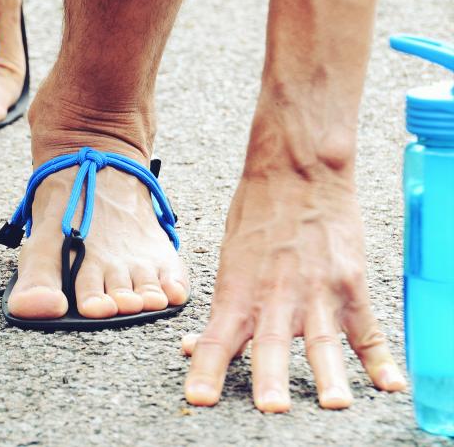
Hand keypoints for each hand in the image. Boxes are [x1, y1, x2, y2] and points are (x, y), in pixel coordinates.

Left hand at [182, 176, 405, 412]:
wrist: (298, 172)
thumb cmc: (256, 213)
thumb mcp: (226, 259)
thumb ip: (218, 307)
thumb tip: (191, 345)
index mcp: (237, 292)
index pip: (216, 340)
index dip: (205, 371)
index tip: (199, 399)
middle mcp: (275, 298)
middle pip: (271, 348)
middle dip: (270, 380)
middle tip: (271, 407)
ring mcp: (316, 293)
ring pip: (322, 343)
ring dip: (328, 376)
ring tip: (333, 403)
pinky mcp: (349, 286)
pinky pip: (366, 332)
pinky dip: (379, 361)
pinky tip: (389, 385)